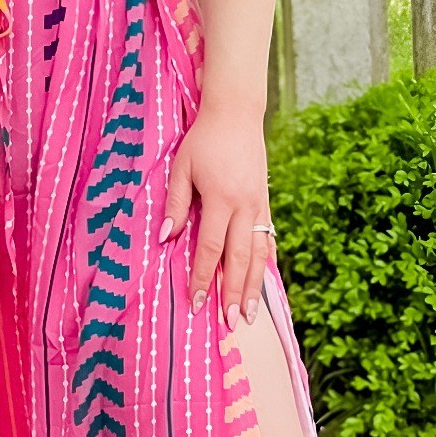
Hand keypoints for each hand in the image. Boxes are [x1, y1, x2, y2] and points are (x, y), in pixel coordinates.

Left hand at [161, 104, 274, 316]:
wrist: (236, 114)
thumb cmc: (203, 140)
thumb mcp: (182, 167)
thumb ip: (176, 204)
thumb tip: (166, 239)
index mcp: (222, 199)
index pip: (212, 248)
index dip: (204, 277)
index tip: (198, 303)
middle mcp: (246, 207)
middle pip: (240, 258)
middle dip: (234, 292)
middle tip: (230, 322)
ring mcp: (260, 206)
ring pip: (260, 253)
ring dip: (254, 285)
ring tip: (250, 313)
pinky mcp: (265, 202)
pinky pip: (269, 238)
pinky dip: (266, 262)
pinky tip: (263, 280)